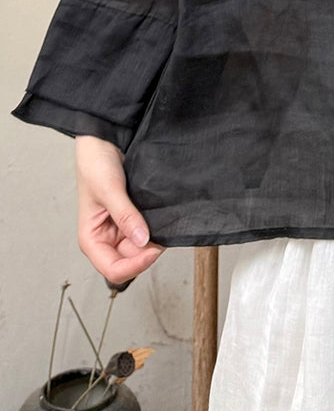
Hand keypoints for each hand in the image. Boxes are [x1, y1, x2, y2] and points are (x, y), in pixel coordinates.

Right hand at [75, 135, 165, 286]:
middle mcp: (106, 238)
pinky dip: (157, 229)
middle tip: (164, 233)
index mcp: (92, 239)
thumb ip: (126, 216)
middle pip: (132, 261)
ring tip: (163, 224)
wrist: (105, 140)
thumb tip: (143, 241)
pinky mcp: (133, 217)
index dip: (135, 266)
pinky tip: (163, 219)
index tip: (154, 250)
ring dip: (154, 241)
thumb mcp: (109, 190)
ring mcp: (121, 228)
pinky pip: (147, 232)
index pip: (114, 270)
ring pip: (142, 248)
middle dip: (148, 252)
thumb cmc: (94, 163)